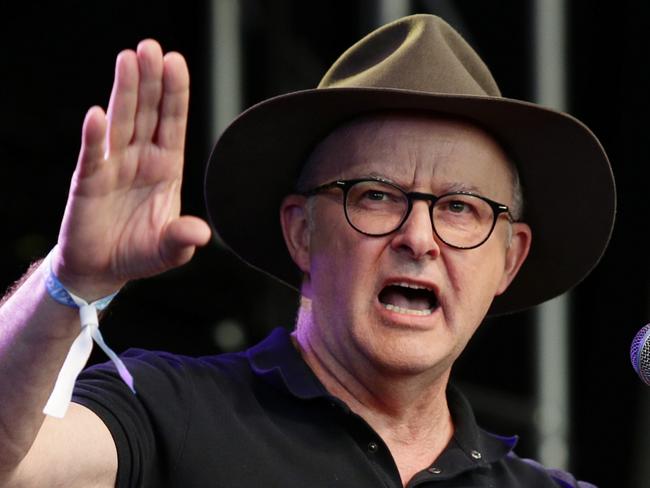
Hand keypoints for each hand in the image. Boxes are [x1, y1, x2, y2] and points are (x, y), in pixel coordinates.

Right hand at [53, 40, 210, 299]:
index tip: (176, 62)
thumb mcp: (169, 250)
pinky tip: (98, 115)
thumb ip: (182, 239)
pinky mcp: (88, 181)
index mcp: (166, 167)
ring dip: (125, 92)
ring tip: (128, 59)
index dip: (175, 94)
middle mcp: (140, 159)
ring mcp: (114, 166)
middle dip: (150, 80)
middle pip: (147, 113)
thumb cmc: (139, 251)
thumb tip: (201, 233)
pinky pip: (93, 155)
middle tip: (151, 48)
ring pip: (121, 122)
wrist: (102, 268)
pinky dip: (95, 136)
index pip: (172, 123)